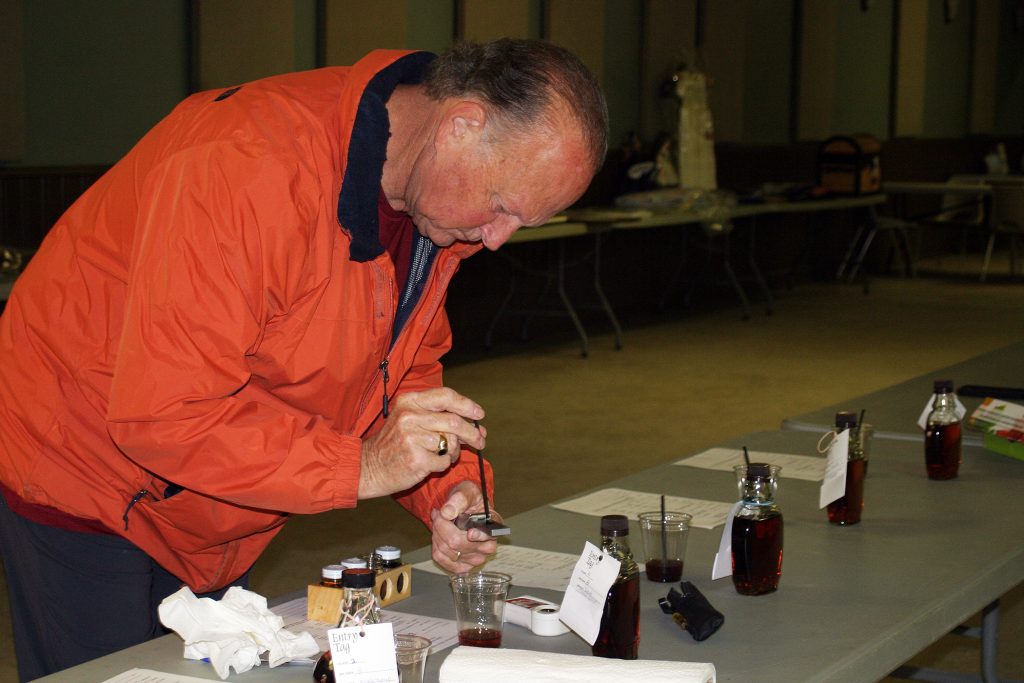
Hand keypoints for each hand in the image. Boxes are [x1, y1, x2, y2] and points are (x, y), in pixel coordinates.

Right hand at [358, 387, 485, 498]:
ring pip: (451, 442)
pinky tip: (433, 464)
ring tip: (446, 455)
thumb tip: (477, 425)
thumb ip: (439, 417)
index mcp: (409, 402)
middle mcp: (410, 417)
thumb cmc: (394, 444)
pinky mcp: (416, 459)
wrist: (368, 467)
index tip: (479, 414)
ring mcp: (412, 438)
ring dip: (454, 451)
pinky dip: (444, 464)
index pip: (446, 396)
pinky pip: (444, 461)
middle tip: (480, 441)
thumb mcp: (409, 419)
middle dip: (472, 433)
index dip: (467, 405)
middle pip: (454, 421)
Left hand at [431, 480, 500, 571]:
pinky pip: (442, 560)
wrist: (464, 510)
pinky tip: (439, 537)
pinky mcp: (463, 567)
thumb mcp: (466, 492)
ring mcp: (476, 559)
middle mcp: (488, 546)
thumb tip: (447, 512)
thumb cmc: (469, 501)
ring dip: (437, 535)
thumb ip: (458, 499)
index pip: (487, 536)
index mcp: (494, 526)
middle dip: (442, 526)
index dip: (478, 536)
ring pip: (447, 551)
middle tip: (439, 514)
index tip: (470, 533)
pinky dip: (435, 547)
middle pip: (457, 543)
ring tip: (440, 522)